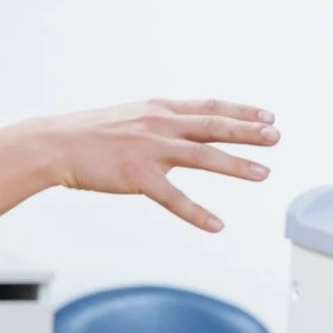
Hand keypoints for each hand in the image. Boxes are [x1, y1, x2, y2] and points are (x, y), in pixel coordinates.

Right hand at [36, 98, 278, 230]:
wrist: (56, 143)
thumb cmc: (91, 133)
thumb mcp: (132, 116)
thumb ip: (160, 121)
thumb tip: (185, 126)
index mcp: (160, 109)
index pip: (210, 107)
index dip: (241, 112)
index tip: (268, 117)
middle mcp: (160, 124)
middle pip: (214, 127)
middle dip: (248, 132)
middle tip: (276, 138)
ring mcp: (150, 150)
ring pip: (202, 157)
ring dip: (236, 165)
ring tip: (263, 173)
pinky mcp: (137, 176)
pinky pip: (174, 198)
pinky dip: (197, 213)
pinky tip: (216, 225)